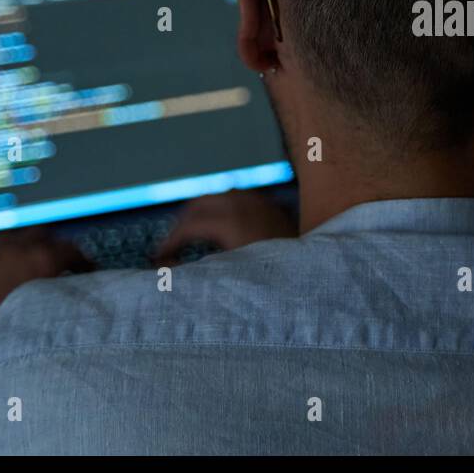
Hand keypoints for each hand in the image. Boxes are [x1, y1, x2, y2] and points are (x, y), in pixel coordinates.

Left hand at [0, 229, 89, 331]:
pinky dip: (0, 259)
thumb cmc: (24, 336)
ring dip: (24, 247)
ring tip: (30, 262)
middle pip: (42, 234)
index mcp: (42, 258)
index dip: (82, 261)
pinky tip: (4, 273)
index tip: (86, 270)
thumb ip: (71, 289)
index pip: (71, 249)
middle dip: (53, 246)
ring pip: (14, 238)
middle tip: (60, 261)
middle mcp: (17, 251)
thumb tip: (81, 285)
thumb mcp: (60, 309)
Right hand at [154, 189, 295, 265]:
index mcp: (230, 220)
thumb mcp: (231, 274)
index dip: (169, 242)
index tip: (159, 257)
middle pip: (198, 203)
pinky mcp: (269, 203)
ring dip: (201, 212)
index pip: (187, 226)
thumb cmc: (272, 276)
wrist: (313, 270)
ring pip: (217, 196)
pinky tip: (221, 226)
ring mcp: (257, 200)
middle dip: (182, 223)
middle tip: (172, 244)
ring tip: (193, 234)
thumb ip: (199, 270)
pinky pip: (237, 197)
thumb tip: (168, 268)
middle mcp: (242, 203)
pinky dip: (222, 208)